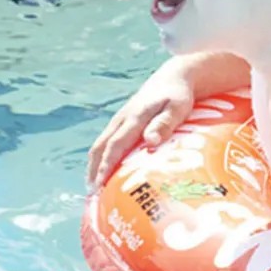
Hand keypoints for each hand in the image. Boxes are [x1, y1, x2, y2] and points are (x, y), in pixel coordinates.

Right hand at [86, 61, 197, 186]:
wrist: (172, 78)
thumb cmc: (178, 96)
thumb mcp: (177, 108)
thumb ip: (164, 124)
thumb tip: (150, 142)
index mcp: (134, 117)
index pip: (115, 145)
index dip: (106, 166)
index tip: (100, 184)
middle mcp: (122, 119)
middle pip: (100, 147)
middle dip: (94, 170)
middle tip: (93, 193)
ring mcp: (119, 119)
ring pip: (100, 144)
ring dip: (94, 165)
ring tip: (94, 188)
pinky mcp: (121, 121)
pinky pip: (105, 140)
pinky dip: (100, 157)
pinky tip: (103, 171)